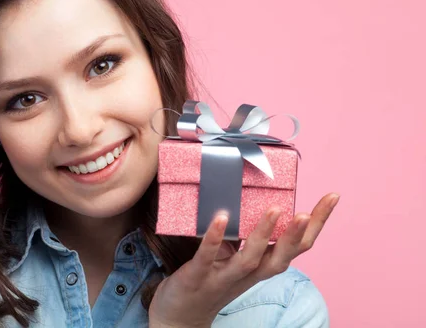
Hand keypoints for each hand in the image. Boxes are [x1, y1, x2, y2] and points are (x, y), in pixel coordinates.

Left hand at [148, 192, 339, 327]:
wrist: (181, 316)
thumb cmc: (212, 279)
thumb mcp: (235, 256)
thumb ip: (247, 234)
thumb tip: (258, 197)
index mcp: (262, 265)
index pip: (297, 245)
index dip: (317, 223)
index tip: (332, 197)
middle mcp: (249, 273)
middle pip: (282, 256)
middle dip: (298, 234)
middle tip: (309, 212)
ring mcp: (224, 276)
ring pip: (250, 258)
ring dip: (264, 234)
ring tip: (275, 209)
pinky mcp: (198, 275)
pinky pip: (208, 256)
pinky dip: (215, 237)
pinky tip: (221, 217)